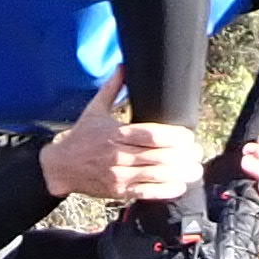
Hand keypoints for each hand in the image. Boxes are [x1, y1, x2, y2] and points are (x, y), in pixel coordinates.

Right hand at [40, 81, 201, 206]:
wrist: (61, 167)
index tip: (188, 136)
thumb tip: (124, 66)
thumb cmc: (80, 137)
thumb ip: (112, 88)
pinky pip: (146, 192)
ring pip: (156, 175)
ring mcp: (119, 175)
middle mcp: (119, 155)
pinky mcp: (118, 191)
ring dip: (180, 173)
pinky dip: (165, 190)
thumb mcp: (95, 109)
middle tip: (198, 152)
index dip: (175, 136)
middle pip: (159, 155)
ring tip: (195, 169)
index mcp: (116, 133)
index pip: (152, 135)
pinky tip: (179, 185)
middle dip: (183, 155)